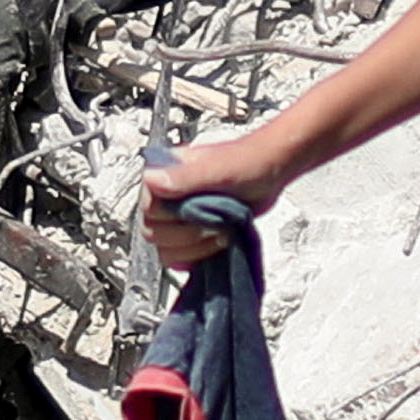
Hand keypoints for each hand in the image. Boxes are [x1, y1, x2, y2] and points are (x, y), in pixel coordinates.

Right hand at [141, 132, 293, 267]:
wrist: (270, 170)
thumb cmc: (247, 162)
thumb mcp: (218, 168)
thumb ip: (186, 176)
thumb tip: (153, 181)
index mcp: (161, 175)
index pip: (149, 211)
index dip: (175, 218)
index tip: (201, 212)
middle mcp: (164, 196)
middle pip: (154, 233)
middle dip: (189, 234)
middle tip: (215, 222)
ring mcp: (176, 216)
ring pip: (166, 250)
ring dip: (196, 247)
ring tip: (220, 230)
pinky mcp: (190, 233)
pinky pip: (181, 257)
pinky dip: (199, 256)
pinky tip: (218, 243)